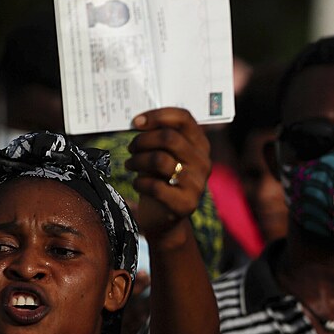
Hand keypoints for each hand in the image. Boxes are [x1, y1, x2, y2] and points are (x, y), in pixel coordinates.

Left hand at [125, 107, 210, 241]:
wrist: (165, 218)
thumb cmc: (161, 178)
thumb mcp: (163, 154)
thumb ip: (158, 137)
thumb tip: (138, 121)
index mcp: (200, 145)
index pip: (184, 118)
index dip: (158, 115)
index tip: (136, 122)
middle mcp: (203, 162)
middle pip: (169, 137)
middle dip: (143, 140)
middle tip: (131, 148)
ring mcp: (197, 184)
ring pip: (160, 160)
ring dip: (137, 161)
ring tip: (130, 165)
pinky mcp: (186, 204)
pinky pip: (155, 186)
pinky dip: (139, 183)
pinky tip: (137, 184)